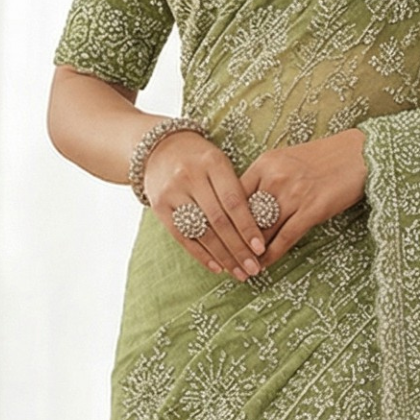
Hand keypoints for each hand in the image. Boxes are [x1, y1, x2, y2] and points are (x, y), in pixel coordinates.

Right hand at [141, 128, 266, 278]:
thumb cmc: (200, 159)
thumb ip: (236, 191)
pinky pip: (183, 236)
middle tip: (253, 268)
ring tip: (239, 272)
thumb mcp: (220, 164)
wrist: (159, 148)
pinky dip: (201, 254)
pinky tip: (217, 267)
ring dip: (223, 256)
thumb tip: (259, 231)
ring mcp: (172, 191)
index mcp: (212, 163)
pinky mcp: (159, 206)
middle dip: (238, 248)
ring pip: (202, 231)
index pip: (234, 201)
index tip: (261, 248)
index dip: (248, 227)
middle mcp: (190, 176)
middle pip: (218, 220)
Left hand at [237, 130, 366, 270]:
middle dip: (232, 241)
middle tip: (223, 259)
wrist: (359, 154)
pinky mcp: (311, 210)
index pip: (233, 196)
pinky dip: (271, 255)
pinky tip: (263, 265)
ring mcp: (293, 194)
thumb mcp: (286, 160)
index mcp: (265, 163)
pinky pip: (285, 238)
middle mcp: (274, 177)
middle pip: (244, 216)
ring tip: (241, 267)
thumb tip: (246, 206)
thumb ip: (265, 179)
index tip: (214, 236)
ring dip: (250, 253)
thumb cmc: (323, 158)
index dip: (223, 220)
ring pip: (262, 230)